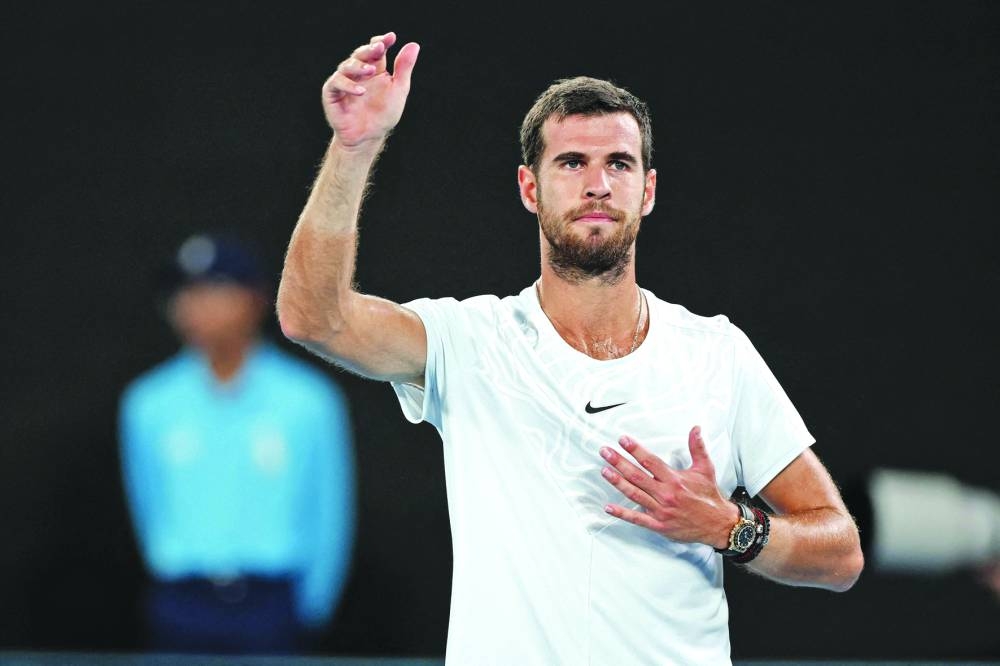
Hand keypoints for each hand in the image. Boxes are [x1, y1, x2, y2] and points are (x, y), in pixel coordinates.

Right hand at [322, 31, 419, 147]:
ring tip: (370, 70)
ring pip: (347, 66)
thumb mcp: (398, 90)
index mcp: (374, 69)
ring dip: (359, 66)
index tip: (391, 38)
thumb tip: (414, 44)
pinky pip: (336, 83)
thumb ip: (404, 68)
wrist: (369, 137)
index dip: (382, 41)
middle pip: (360, 54)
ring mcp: (343, 81)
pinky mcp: (332, 93)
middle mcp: (358, 73)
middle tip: (379, 47)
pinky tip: (361, 91)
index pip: (376, 49)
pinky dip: (348, 85)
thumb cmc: (383, 115)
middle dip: (369, 49)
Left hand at [600, 426, 737, 548]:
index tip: (623, 440)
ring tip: (604, 471)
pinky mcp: (659, 525)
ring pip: (634, 494)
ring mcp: (661, 510)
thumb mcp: (705, 469)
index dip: (635, 449)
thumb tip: (695, 429)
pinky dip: (622, 513)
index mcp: (675, 479)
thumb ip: (697, 448)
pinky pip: (637, 519)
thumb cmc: (709, 496)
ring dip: (617, 482)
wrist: (718, 524)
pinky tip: (609, 507)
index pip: (650, 461)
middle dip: (619, 462)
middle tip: (605, 452)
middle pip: (637, 475)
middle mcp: (666, 494)